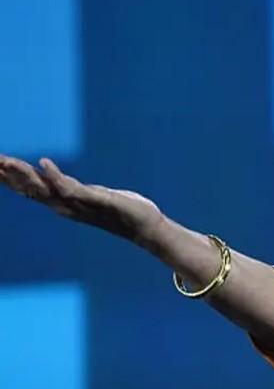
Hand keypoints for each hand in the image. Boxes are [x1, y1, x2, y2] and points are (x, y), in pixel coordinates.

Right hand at [0, 155, 165, 243]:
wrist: (145, 227)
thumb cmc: (118, 209)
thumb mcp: (89, 195)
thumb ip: (71, 188)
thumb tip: (59, 181)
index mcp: (62, 201)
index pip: (28, 188)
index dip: (8, 178)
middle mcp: (65, 204)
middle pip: (29, 188)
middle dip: (8, 174)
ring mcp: (79, 204)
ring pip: (44, 188)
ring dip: (24, 175)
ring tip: (6, 161)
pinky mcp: (96, 200)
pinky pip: (71, 188)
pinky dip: (56, 176)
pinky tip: (44, 162)